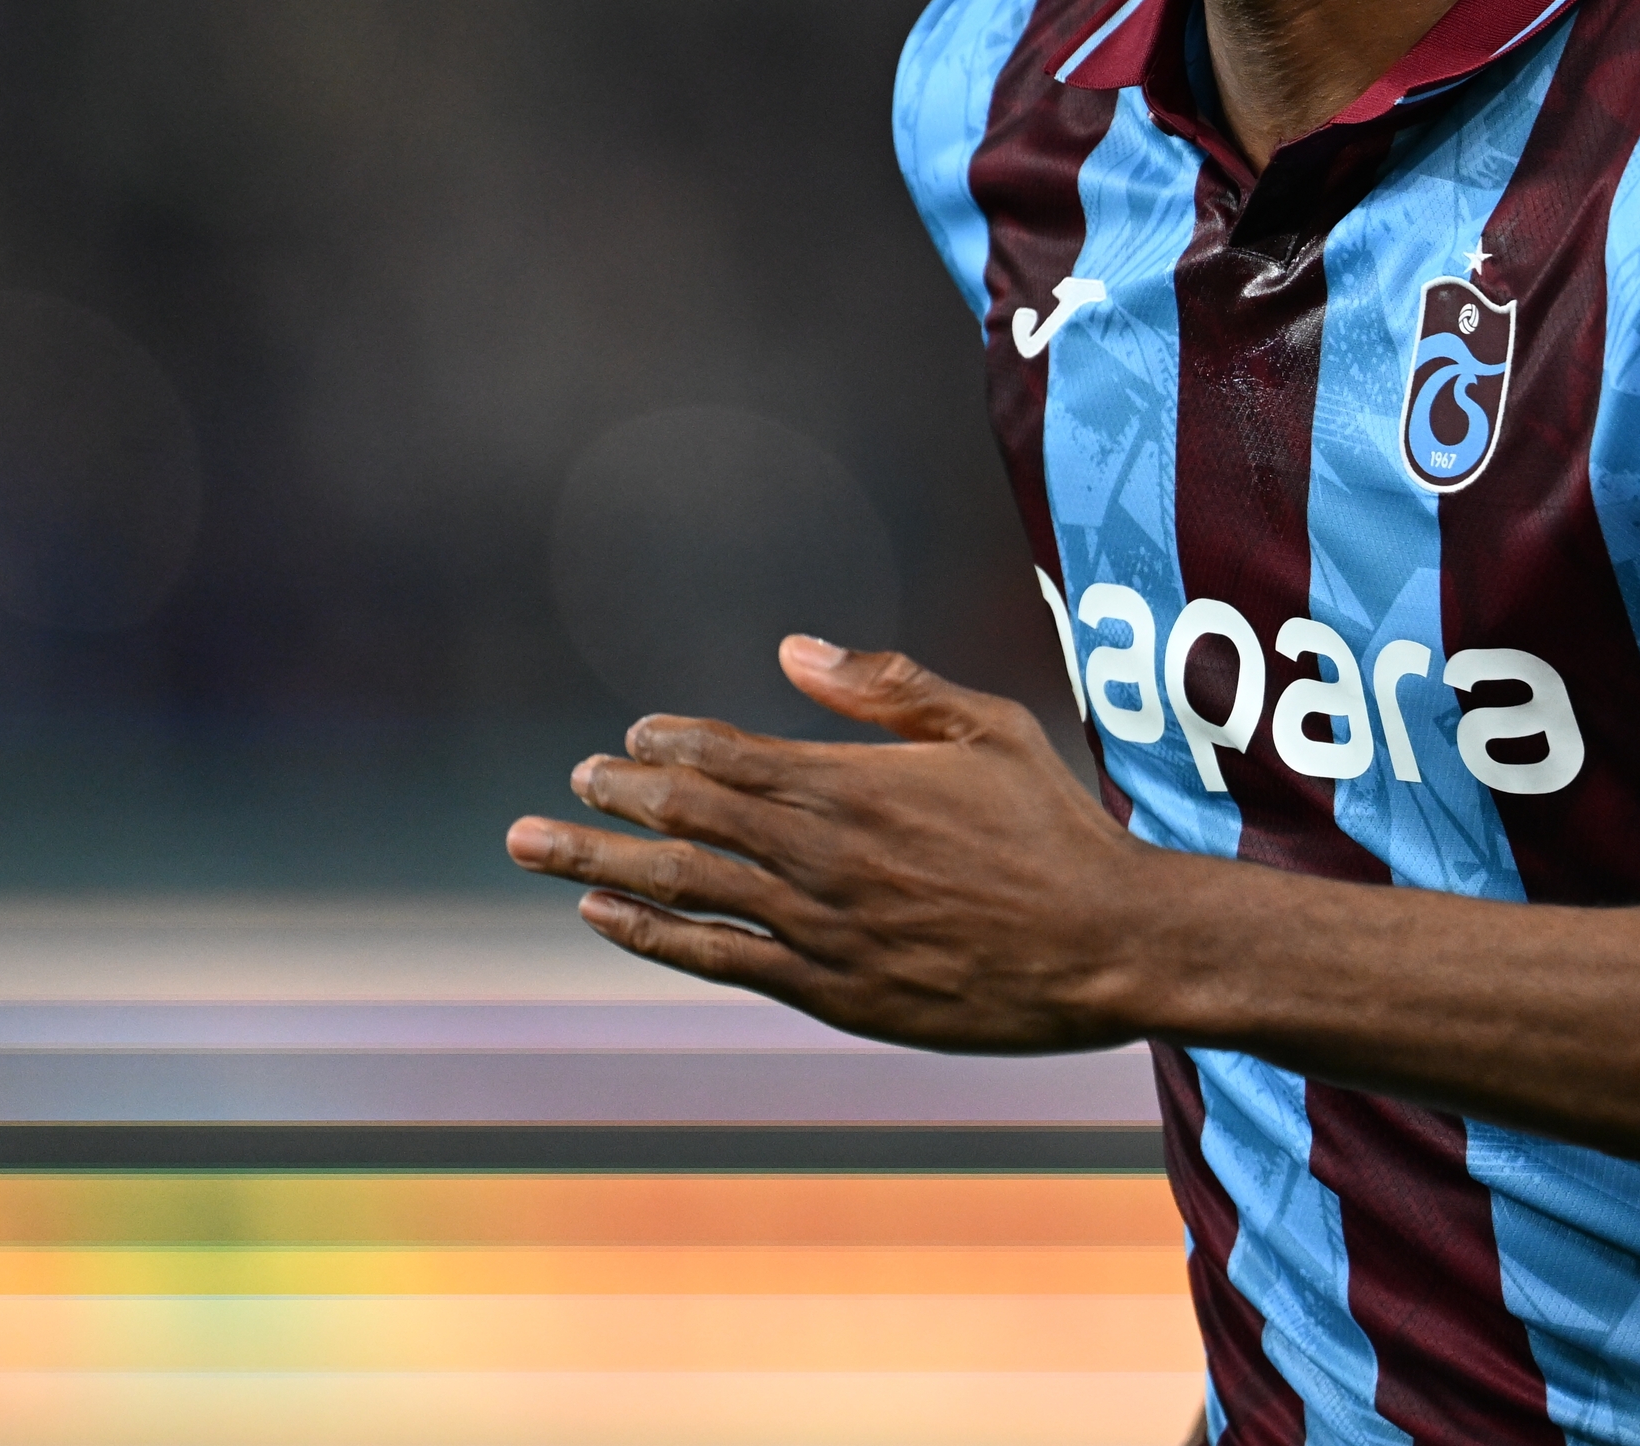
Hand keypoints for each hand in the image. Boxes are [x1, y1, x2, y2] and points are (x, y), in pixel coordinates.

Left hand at [505, 637, 1175, 1053]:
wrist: (1103, 946)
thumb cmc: (1053, 829)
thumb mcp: (987, 728)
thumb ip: (887, 686)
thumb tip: (793, 648)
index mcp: (853, 784)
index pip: (727, 755)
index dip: (666, 743)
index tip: (629, 739)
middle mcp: (821, 855)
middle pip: (686, 815)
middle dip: (613, 797)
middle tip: (567, 786)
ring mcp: (819, 929)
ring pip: (684, 887)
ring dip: (599, 861)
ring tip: (535, 846)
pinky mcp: (830, 991)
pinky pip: (718, 959)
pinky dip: (651, 934)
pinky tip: (604, 915)